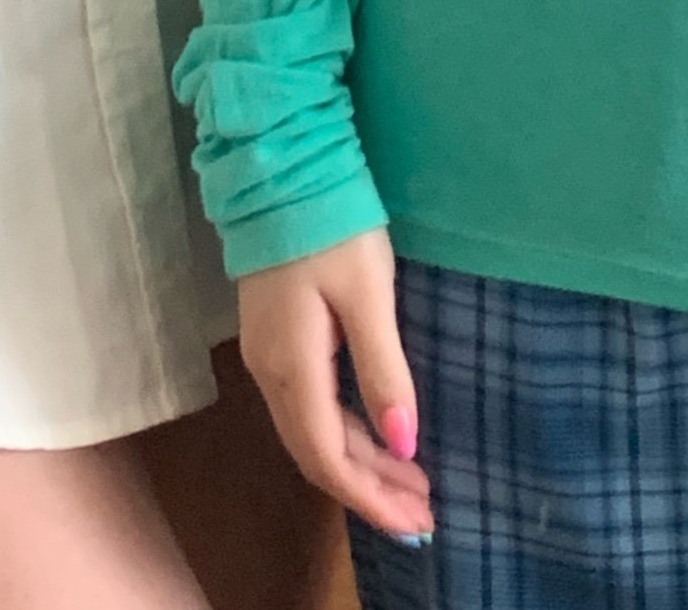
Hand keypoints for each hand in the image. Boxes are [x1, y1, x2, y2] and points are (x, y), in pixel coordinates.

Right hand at [238, 229, 432, 539]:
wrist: (279, 167)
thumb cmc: (332, 224)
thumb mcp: (368, 294)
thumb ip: (384, 370)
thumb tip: (404, 444)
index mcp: (291, 365)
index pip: (328, 456)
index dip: (370, 497)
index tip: (417, 520)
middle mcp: (268, 370)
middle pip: (315, 452)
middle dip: (368, 489)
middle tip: (423, 513)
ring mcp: (265, 353)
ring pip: (308, 431)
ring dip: (357, 464)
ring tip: (408, 484)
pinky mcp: (272, 336)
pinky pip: (305, 407)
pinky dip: (342, 433)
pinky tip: (373, 437)